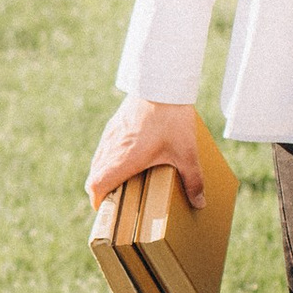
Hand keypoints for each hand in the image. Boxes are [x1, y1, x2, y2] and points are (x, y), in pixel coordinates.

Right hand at [86, 97, 204, 208]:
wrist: (162, 84)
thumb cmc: (172, 119)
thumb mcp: (186, 153)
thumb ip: (193, 180)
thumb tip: (199, 202)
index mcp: (123, 160)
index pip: (96, 185)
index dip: (97, 200)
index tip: (105, 209)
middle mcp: (112, 148)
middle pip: (93, 176)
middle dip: (101, 191)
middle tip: (117, 199)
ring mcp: (111, 135)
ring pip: (98, 161)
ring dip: (104, 174)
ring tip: (122, 181)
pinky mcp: (115, 124)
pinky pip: (104, 147)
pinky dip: (108, 159)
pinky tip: (127, 157)